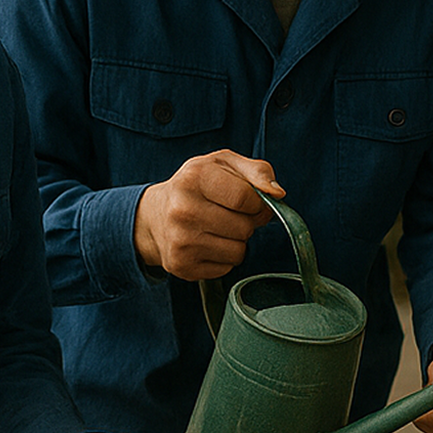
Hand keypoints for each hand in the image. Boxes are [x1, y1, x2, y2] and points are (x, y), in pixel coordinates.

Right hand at [134, 150, 282, 279]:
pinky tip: (208, 242)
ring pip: (238, 251)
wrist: (155, 215)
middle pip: (244, 228)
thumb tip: (278, 193)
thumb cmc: (196, 186)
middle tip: (231, 214)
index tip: (252, 201)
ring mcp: (180, 241)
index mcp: (195, 178)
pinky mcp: (182, 265)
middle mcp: (182, 210)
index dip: (258, 203)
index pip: (246, 198)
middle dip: (247, 222)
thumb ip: (257, 171)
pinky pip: (226, 268)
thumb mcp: (224, 164)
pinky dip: (224, 257)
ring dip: (237, 241)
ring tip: (218, 228)